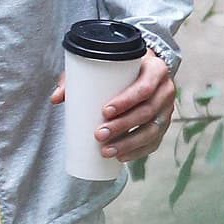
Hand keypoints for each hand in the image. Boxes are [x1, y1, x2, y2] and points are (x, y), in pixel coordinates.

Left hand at [50, 53, 174, 163]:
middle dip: (122, 126)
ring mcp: (167, 109)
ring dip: (128, 143)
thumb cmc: (120, 67)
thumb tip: (55, 98)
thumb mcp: (103, 65)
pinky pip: (154, 142)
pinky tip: (121, 158)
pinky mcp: (163, 124)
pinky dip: (137, 152)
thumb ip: (79, 77)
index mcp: (156, 69)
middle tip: (99, 134)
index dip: (127, 101)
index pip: (145, 87)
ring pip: (152, 130)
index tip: (104, 111)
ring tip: (105, 151)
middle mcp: (166, 89)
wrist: (144, 69)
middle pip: (147, 111)